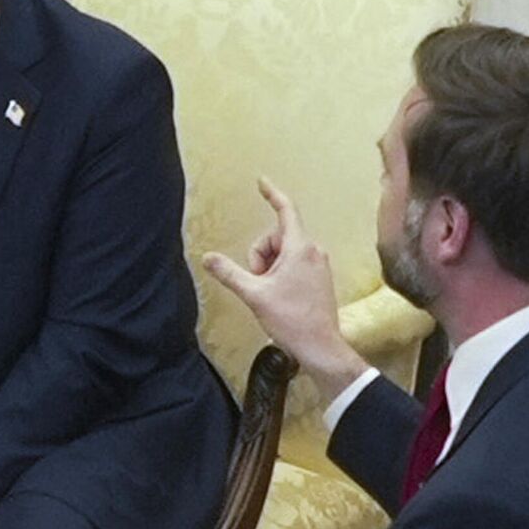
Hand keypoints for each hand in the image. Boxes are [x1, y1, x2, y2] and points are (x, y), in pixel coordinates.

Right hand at [202, 177, 368, 397]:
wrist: (320, 346)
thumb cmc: (292, 320)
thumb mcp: (254, 294)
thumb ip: (229, 273)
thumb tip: (208, 258)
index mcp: (300, 248)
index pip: (285, 210)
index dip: (271, 194)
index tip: (261, 181)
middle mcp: (313, 251)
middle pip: (275, 237)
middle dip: (261, 256)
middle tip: (260, 283)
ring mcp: (318, 264)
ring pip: (283, 252)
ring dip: (269, 267)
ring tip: (271, 293)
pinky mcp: (319, 276)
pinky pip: (293, 263)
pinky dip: (280, 273)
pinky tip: (280, 296)